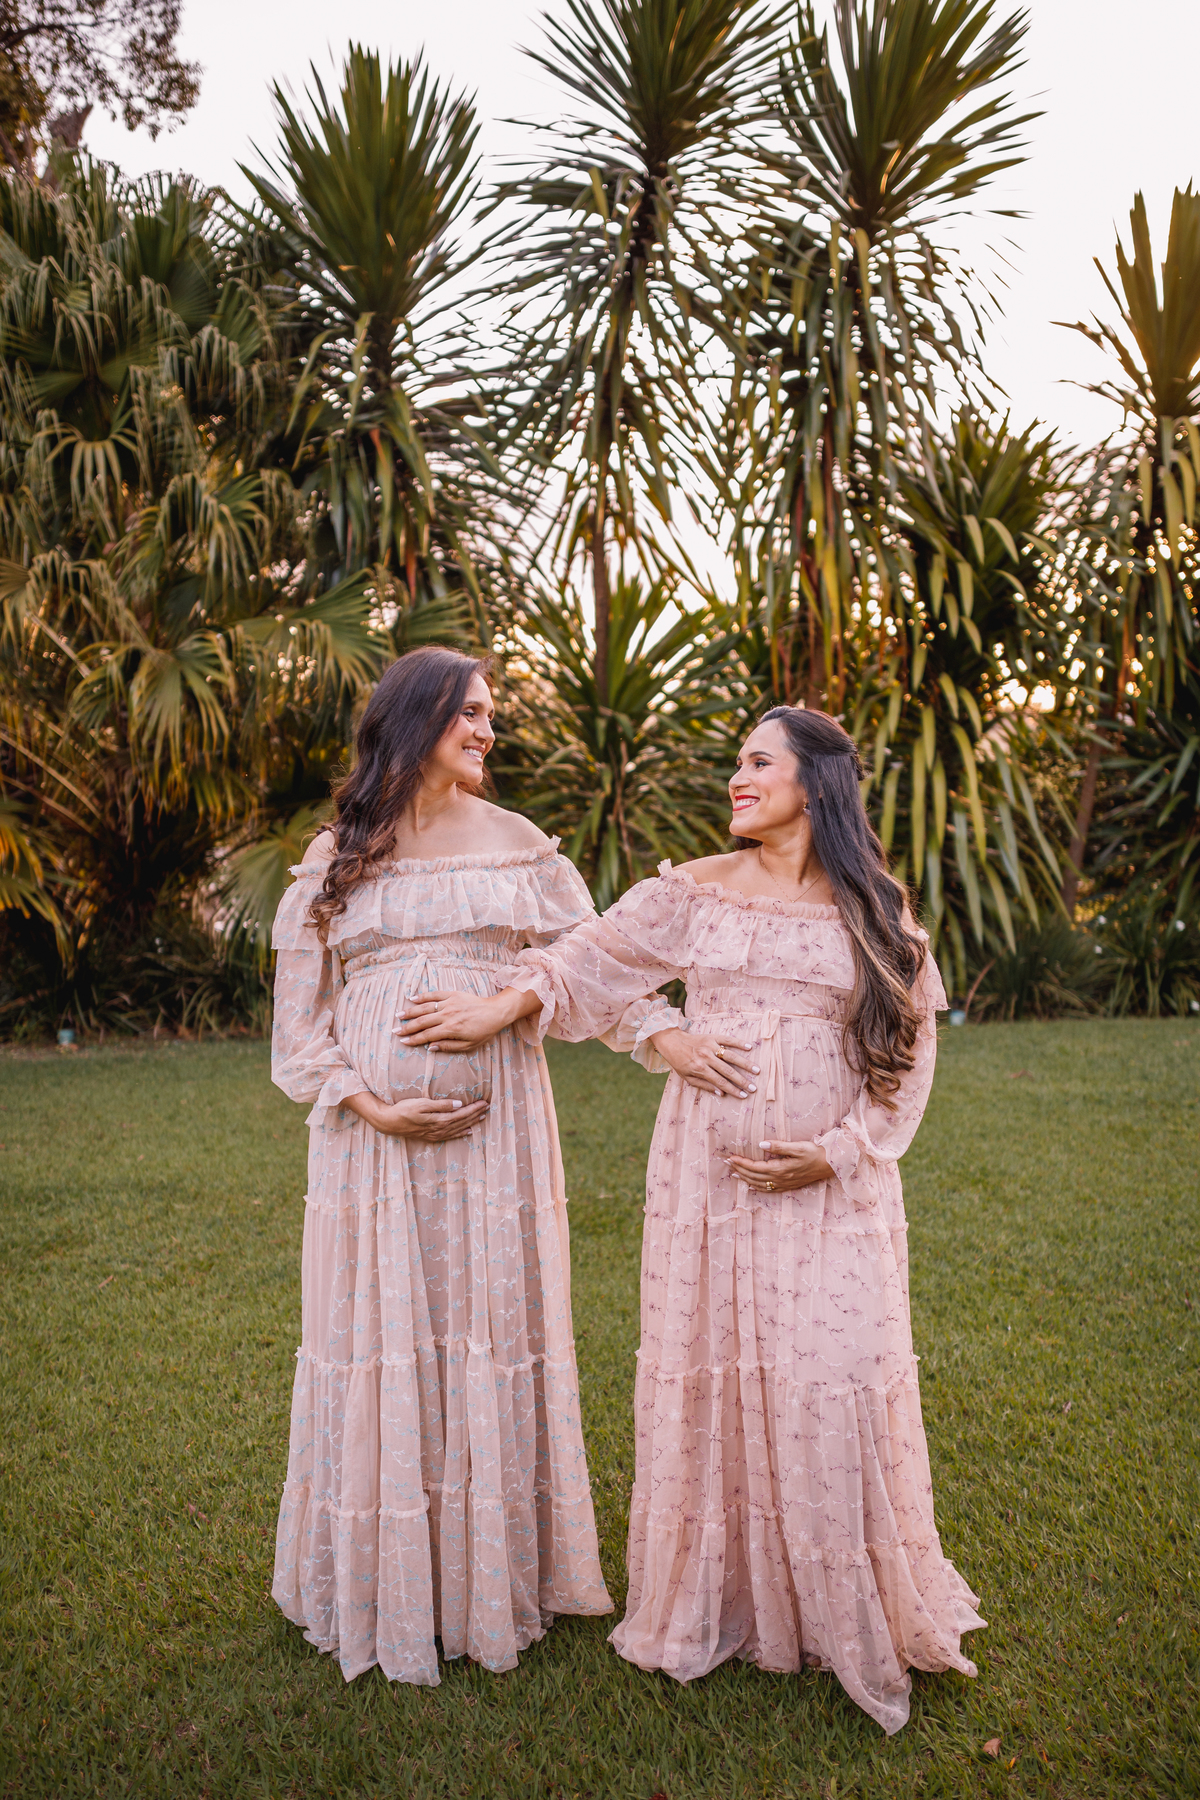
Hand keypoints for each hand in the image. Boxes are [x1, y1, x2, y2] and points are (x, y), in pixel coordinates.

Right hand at [344, 1091, 488, 1141]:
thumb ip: (441, 1105)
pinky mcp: (431, 1136)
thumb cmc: (404, 1109)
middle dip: (476, 1114)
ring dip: (471, 1123)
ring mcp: (435, 1134)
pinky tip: (468, 1132)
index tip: (484, 1102)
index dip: (474, 1108)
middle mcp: (439, 1129)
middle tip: (487, 1108)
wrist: (389, 1122)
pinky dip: (461, 1133)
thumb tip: (459, 1104)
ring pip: (458, 1129)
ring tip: (482, 1117)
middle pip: (462, 1121)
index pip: (461, 1114)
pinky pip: (450, 1136)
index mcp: (439, 1120)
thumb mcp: (422, 1103)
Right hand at [396, 987, 536, 1052]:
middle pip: (422, 1021)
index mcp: (451, 1029)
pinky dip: (422, 996)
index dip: (414, 1039)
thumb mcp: (469, 1045)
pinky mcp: (452, 994)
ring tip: (399, 1016)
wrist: (495, 1012)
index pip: (427, 1035)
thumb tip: (430, 1047)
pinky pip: (434, 995)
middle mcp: (448, 1015)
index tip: (403, 1042)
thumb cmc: (483, 1031)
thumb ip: (448, 1046)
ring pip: (425, 1007)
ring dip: (410, 1012)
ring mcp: (449, 1003)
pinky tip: (412, 998)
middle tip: (395, 1031)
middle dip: (407, 1027)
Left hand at [649, 1027, 759, 1097]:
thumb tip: (722, 1094)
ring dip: (745, 1064)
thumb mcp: (687, 1078)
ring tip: (757, 1070)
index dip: (733, 1089)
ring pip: (731, 1056)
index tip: (743, 1095)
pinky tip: (749, 1047)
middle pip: (728, 1071)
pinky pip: (728, 1039)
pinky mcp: (712, 1037)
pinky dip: (739, 1043)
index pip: (720, 1081)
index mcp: (699, 1068)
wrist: (672, 1042)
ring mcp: (710, 1046)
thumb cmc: (679, 1062)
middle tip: (754, 1087)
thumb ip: (705, 1086)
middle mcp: (706, 1057)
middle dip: (742, 1080)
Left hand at [727, 1139, 833, 1192]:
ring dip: (745, 1179)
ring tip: (733, 1174)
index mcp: (780, 1169)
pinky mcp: (788, 1186)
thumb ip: (779, 1146)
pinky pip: (768, 1190)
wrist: (830, 1165)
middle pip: (754, 1176)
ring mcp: (784, 1184)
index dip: (741, 1163)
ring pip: (759, 1184)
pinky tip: (750, 1186)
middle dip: (739, 1170)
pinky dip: (756, 1188)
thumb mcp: (798, 1146)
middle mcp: (780, 1179)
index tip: (731, 1157)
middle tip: (727, 1163)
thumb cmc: (814, 1153)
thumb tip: (761, 1144)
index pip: (755, 1167)